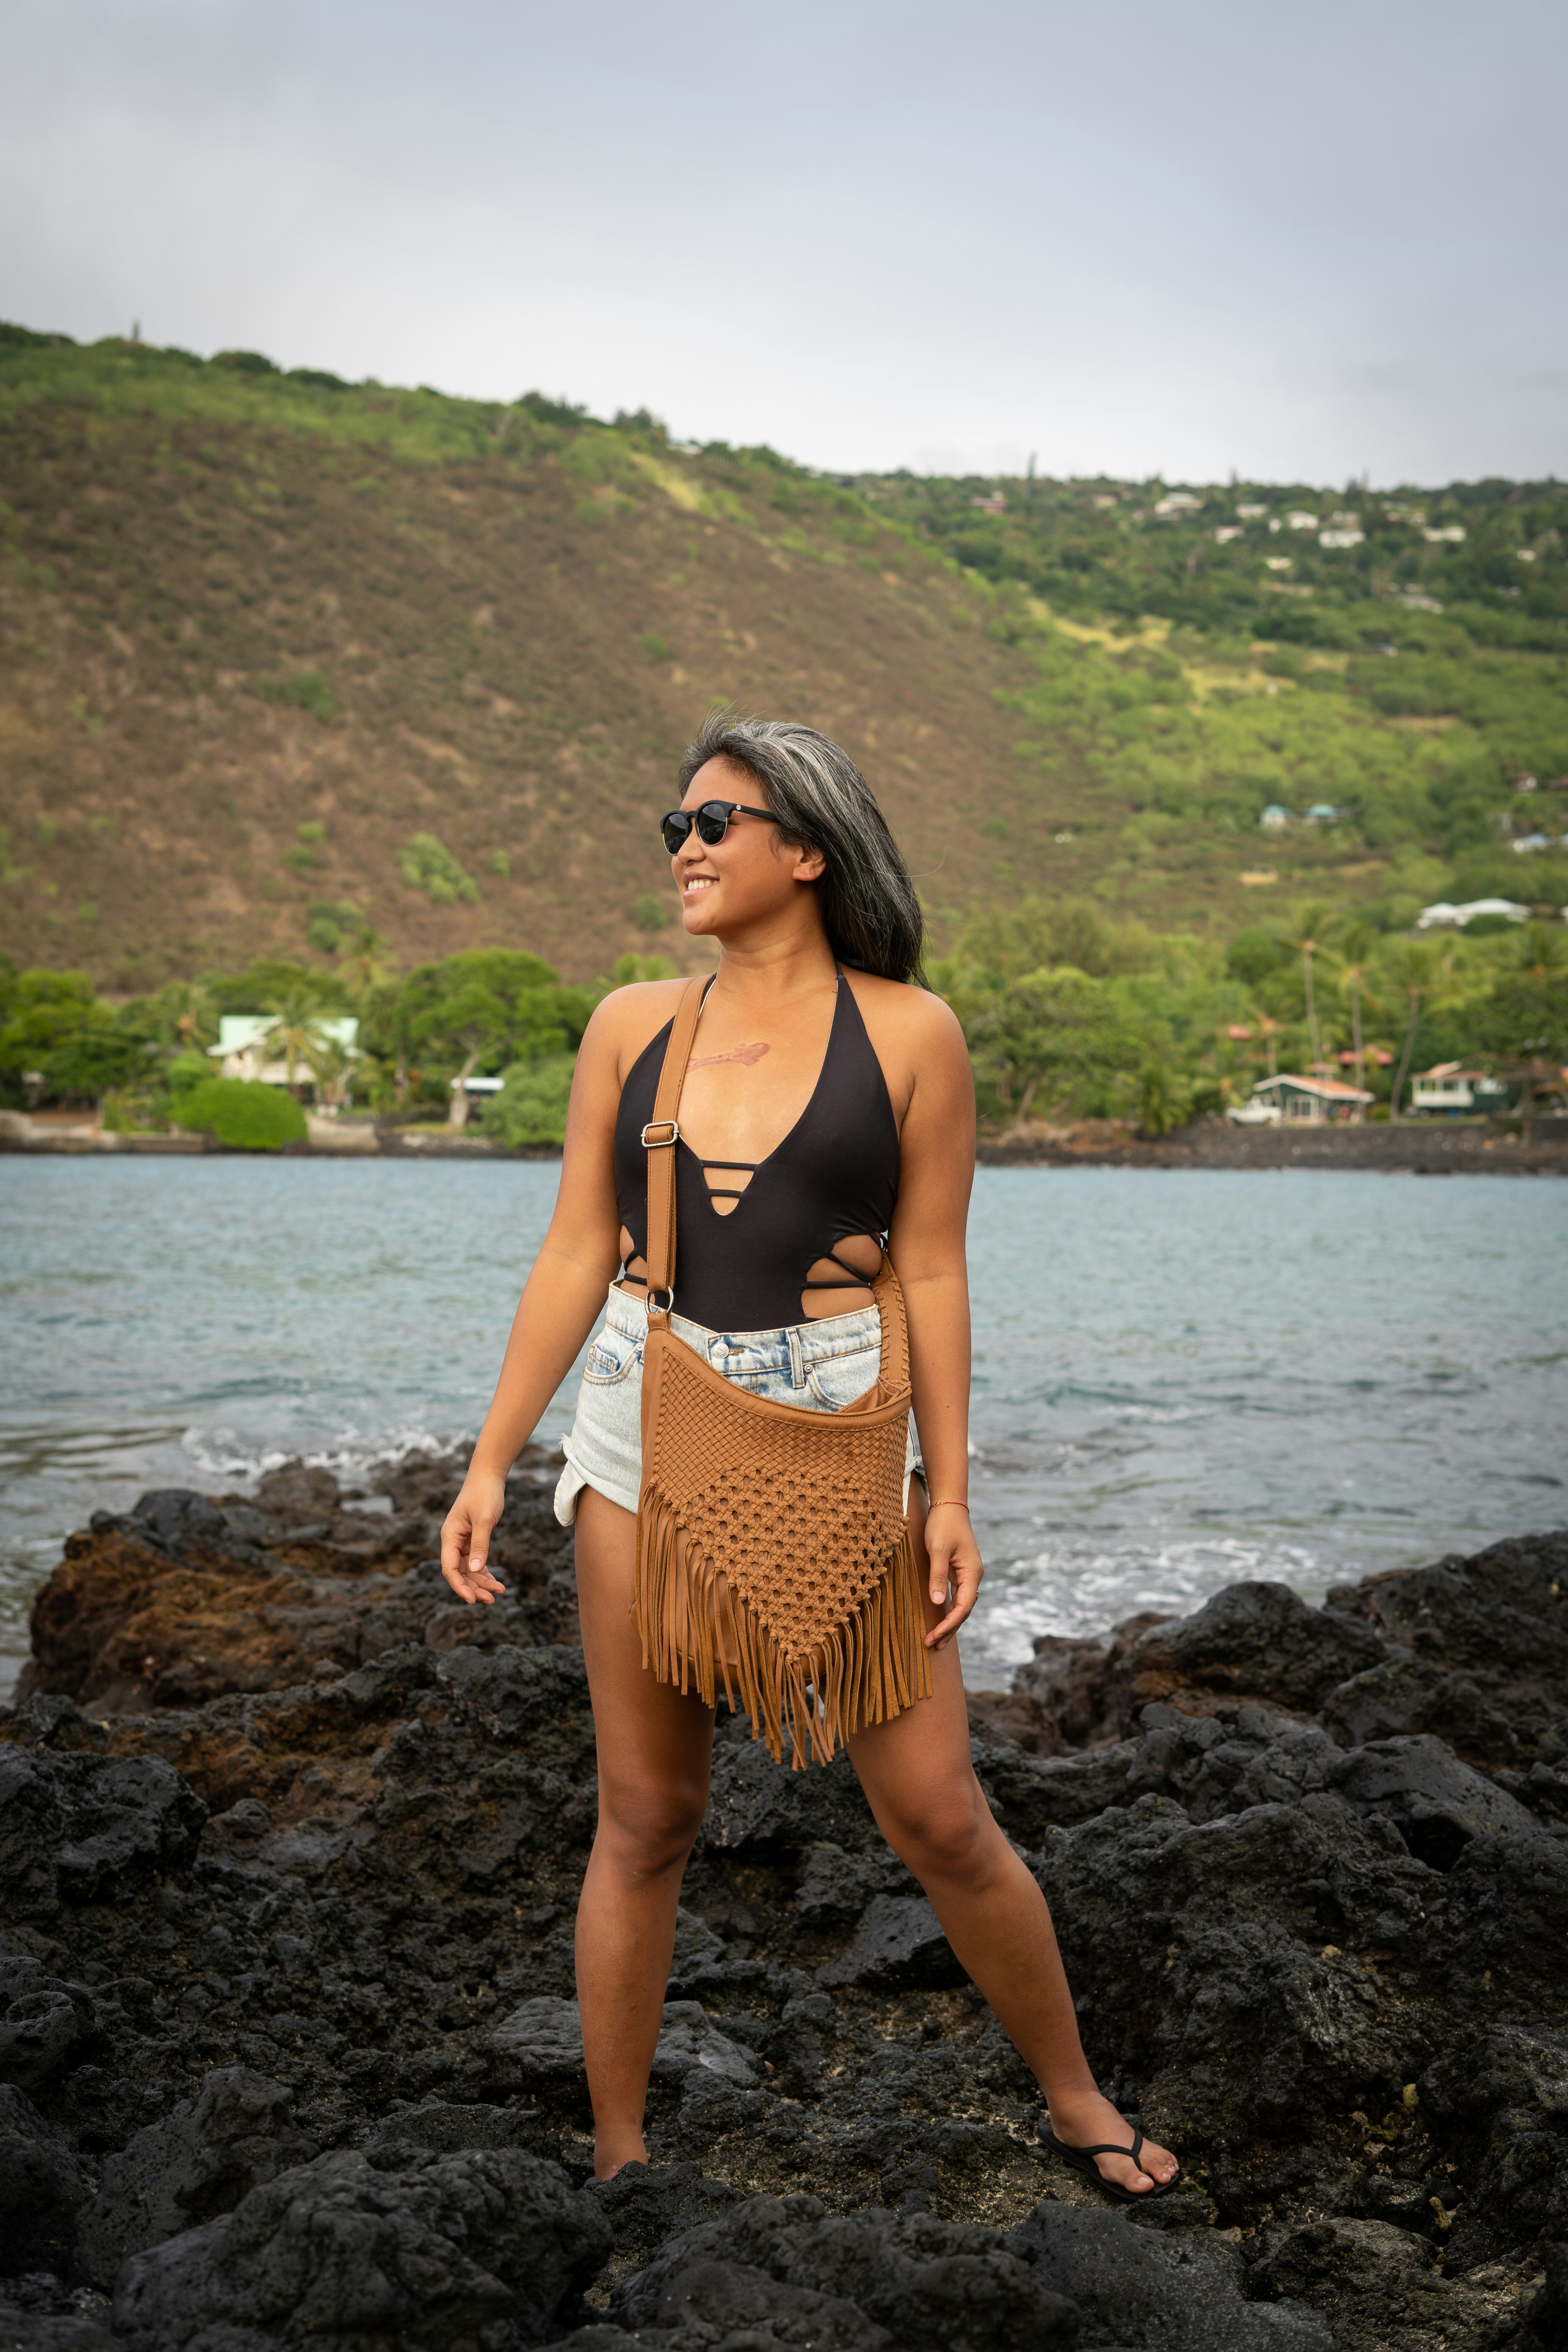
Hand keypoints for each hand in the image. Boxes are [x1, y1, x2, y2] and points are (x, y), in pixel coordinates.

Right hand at [441, 1471, 508, 1604]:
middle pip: (459, 1573)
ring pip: (469, 1570)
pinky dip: (485, 1573)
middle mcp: (452, 1542)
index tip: (472, 1600)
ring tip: (500, 1592)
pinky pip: (476, 1562)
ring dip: (482, 1583)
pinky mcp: (472, 1540)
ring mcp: (462, 1542)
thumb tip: (476, 1570)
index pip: (449, 1569)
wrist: (488, 1476)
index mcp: (449, 1537)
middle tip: (492, 1600)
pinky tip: (496, 1583)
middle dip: (474, 1588)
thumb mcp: (484, 1519)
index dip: (459, 1586)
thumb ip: (480, 1545)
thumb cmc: (484, 1494)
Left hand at [923, 1501, 981, 1650]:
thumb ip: (938, 1576)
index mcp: (972, 1573)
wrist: (949, 1506)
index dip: (949, 1624)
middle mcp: (973, 1577)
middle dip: (949, 1629)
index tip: (934, 1636)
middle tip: (932, 1645)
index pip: (963, 1606)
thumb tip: (937, 1604)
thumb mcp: (938, 1549)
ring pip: (961, 1605)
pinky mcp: (960, 1572)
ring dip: (950, 1623)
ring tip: (936, 1641)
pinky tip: (941, 1621)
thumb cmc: (943, 1525)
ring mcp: (968, 1575)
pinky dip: (949, 1611)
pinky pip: (957, 1597)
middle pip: (964, 1610)